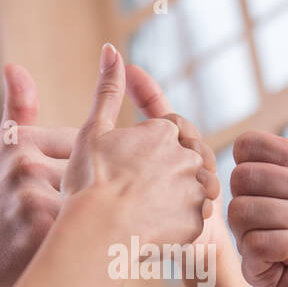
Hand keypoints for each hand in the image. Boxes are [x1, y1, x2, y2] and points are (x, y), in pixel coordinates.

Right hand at [0, 63, 75, 286]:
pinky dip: (91, 240)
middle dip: (92, 197)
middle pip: (89, 177)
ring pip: (90, 204)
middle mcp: (24, 167)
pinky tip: (82, 250)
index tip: (65, 192)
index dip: (82, 174)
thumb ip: (16, 111)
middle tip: (78, 217)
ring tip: (81, 235)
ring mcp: (31, 201)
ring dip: (96, 219)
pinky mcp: (40, 236)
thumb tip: (14, 65)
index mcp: (21, 142)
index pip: (82, 147)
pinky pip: (86, 232)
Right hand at [64, 43, 217, 246]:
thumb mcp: (94, 131)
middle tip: (142, 190)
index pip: (174, 128)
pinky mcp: (198, 223)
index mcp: (165, 132)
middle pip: (188, 157)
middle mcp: (188, 156)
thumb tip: (111, 50)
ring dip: (181, 195)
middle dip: (172, 168)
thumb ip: (108, 90)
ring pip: (197, 188)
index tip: (138, 160)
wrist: (95, 236)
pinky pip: (196, 220)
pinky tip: (155, 229)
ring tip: (150, 210)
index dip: (157, 142)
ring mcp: (196, 190)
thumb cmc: (89, 184)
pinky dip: (180, 223)